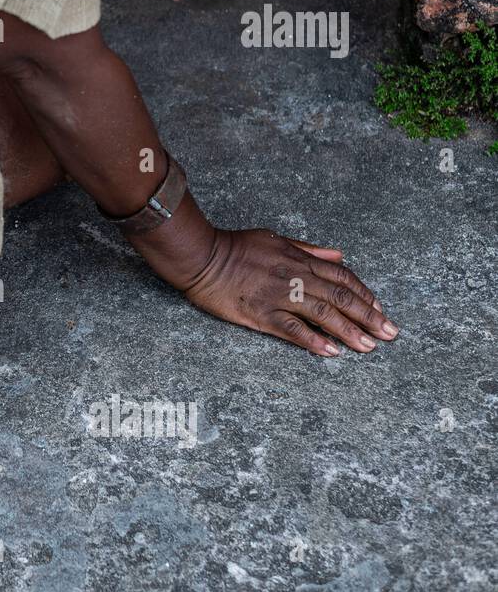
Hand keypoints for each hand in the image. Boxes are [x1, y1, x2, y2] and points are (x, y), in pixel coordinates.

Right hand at [180, 228, 398, 356]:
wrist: (201, 256)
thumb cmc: (235, 247)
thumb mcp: (276, 239)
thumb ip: (308, 249)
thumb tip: (338, 254)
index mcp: (299, 258)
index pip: (342, 276)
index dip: (365, 293)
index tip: (380, 308)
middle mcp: (295, 277)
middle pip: (340, 296)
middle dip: (369, 316)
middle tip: (390, 333)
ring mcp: (278, 296)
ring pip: (323, 314)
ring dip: (349, 331)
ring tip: (369, 347)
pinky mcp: (261, 313)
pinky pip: (292, 329)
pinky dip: (313, 341)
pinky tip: (331, 352)